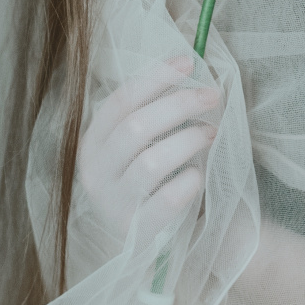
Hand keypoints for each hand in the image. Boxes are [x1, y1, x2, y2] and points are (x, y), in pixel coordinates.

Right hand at [76, 55, 220, 250]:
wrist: (148, 241)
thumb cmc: (150, 181)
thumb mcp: (138, 146)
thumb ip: (151, 113)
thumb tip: (186, 67)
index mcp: (93, 144)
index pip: (120, 101)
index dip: (154, 78)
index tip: (188, 62)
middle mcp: (96, 173)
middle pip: (136, 127)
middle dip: (179, 105)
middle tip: (212, 96)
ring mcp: (113, 205)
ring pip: (151, 163)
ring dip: (188, 140)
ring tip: (212, 133)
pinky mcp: (136, 232)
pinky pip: (164, 202)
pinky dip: (187, 183)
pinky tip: (199, 175)